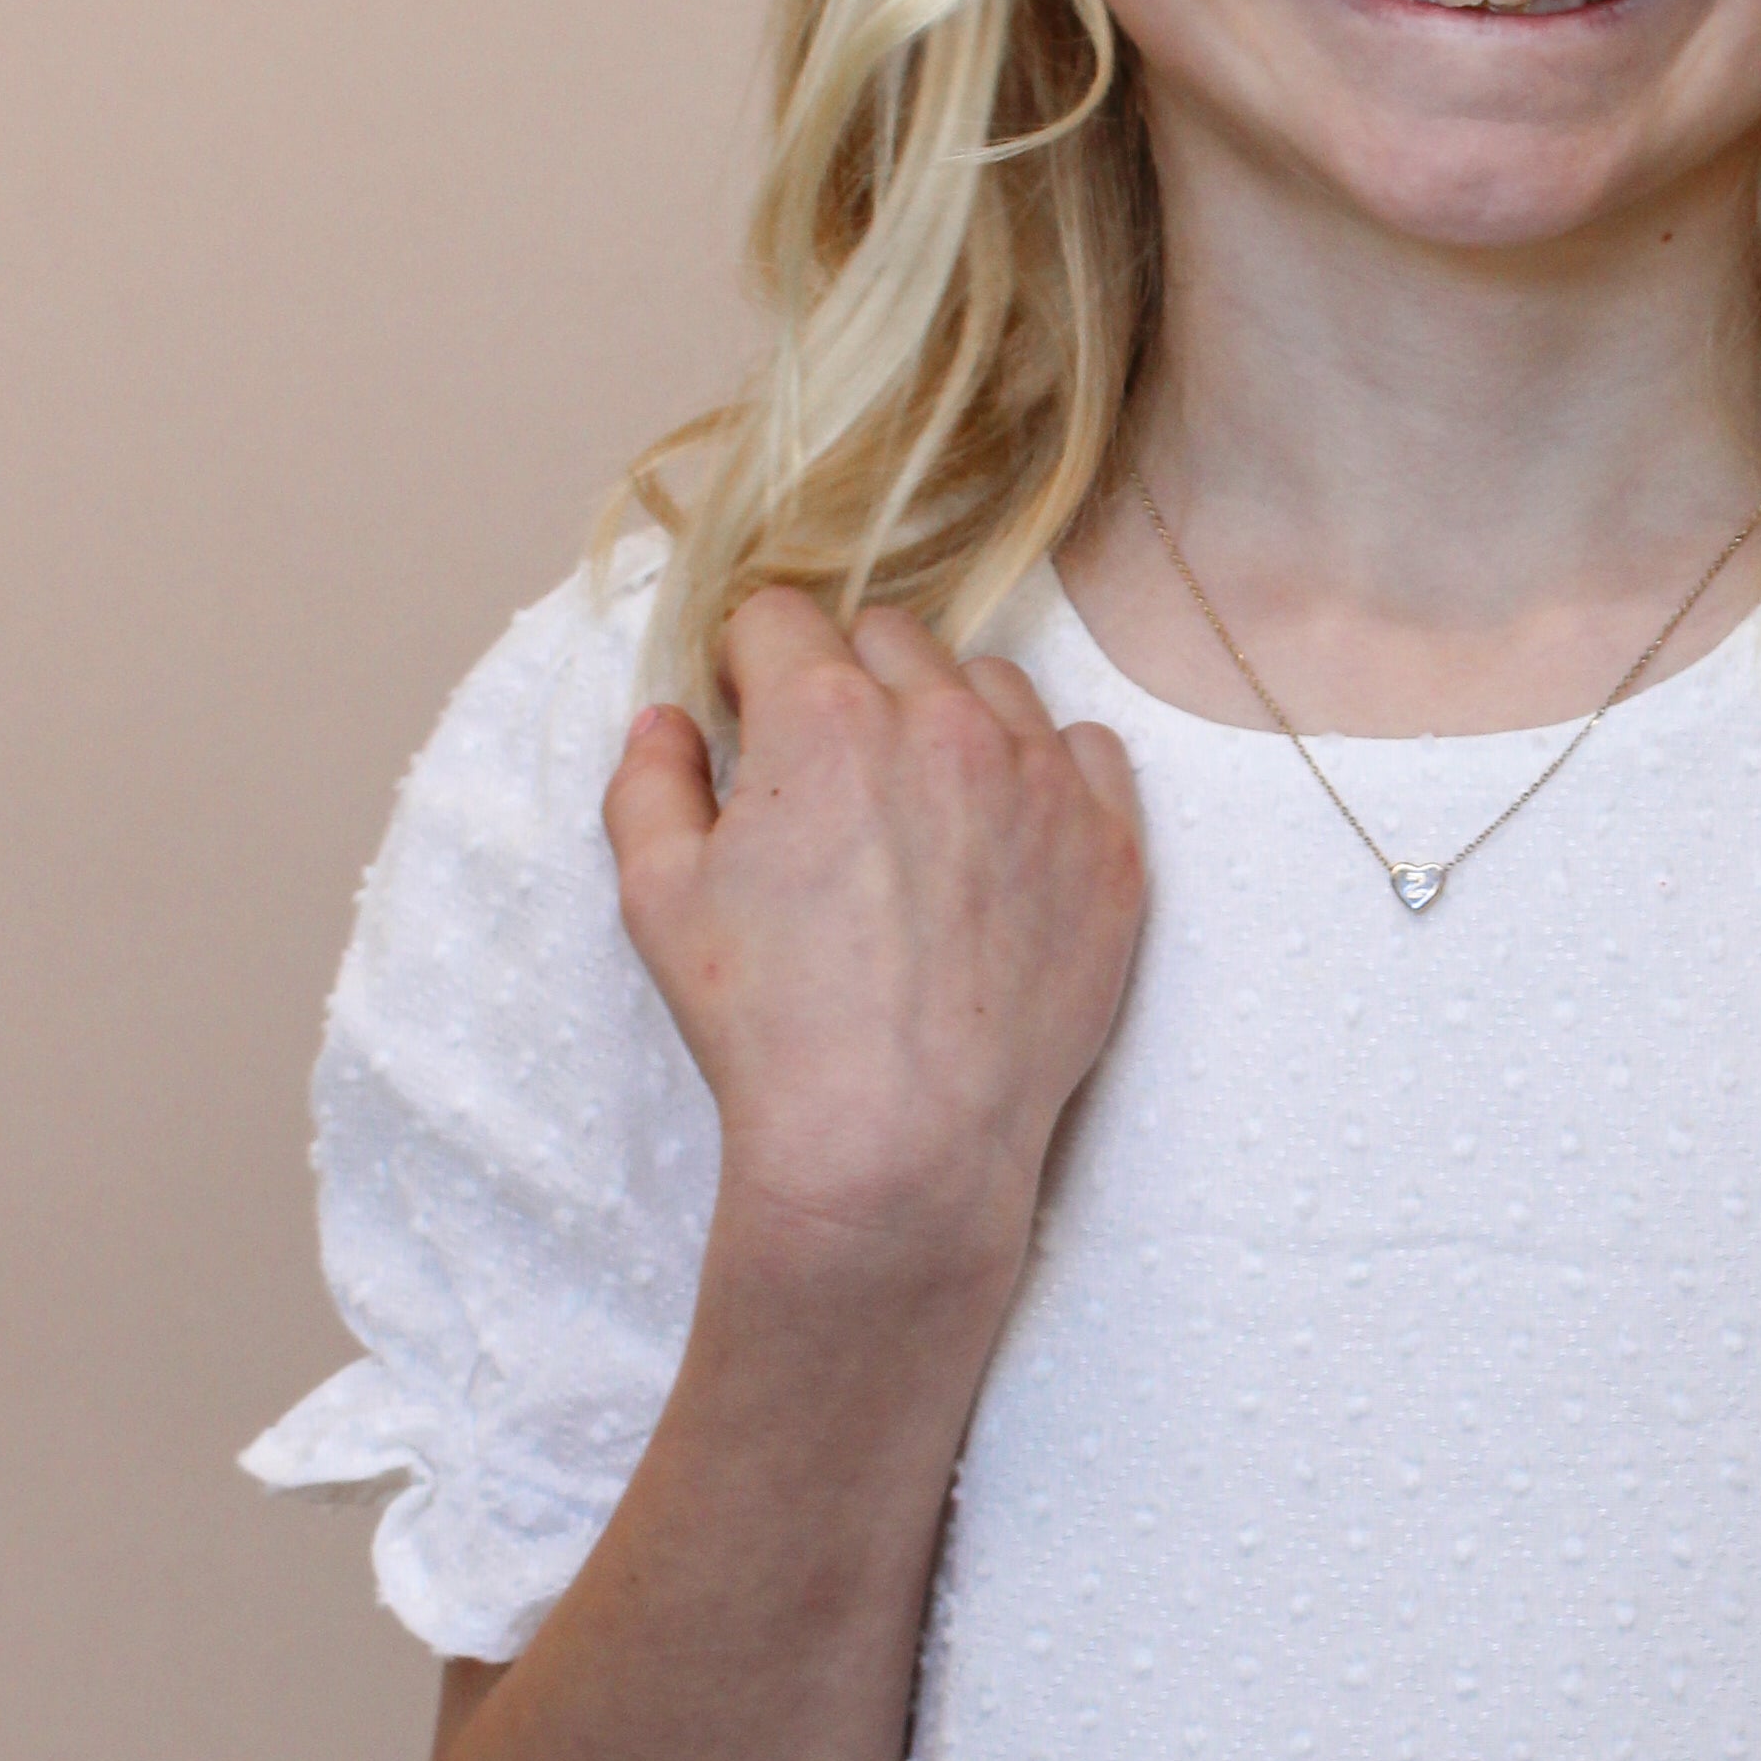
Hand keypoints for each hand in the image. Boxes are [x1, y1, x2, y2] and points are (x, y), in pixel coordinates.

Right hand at [605, 584, 1145, 1287]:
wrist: (897, 1143)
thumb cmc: (769, 1028)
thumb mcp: (659, 898)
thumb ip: (651, 781)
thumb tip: (669, 719)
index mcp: (826, 714)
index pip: (780, 618)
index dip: (752, 667)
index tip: (752, 721)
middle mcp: (945, 722)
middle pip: (887, 639)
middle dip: (846, 684)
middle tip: (829, 779)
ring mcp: (1041, 779)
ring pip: (990, 685)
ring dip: (947, 718)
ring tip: (919, 811)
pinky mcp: (1109, 844)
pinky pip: (1083, 751)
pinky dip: (1042, 773)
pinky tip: (1001, 837)